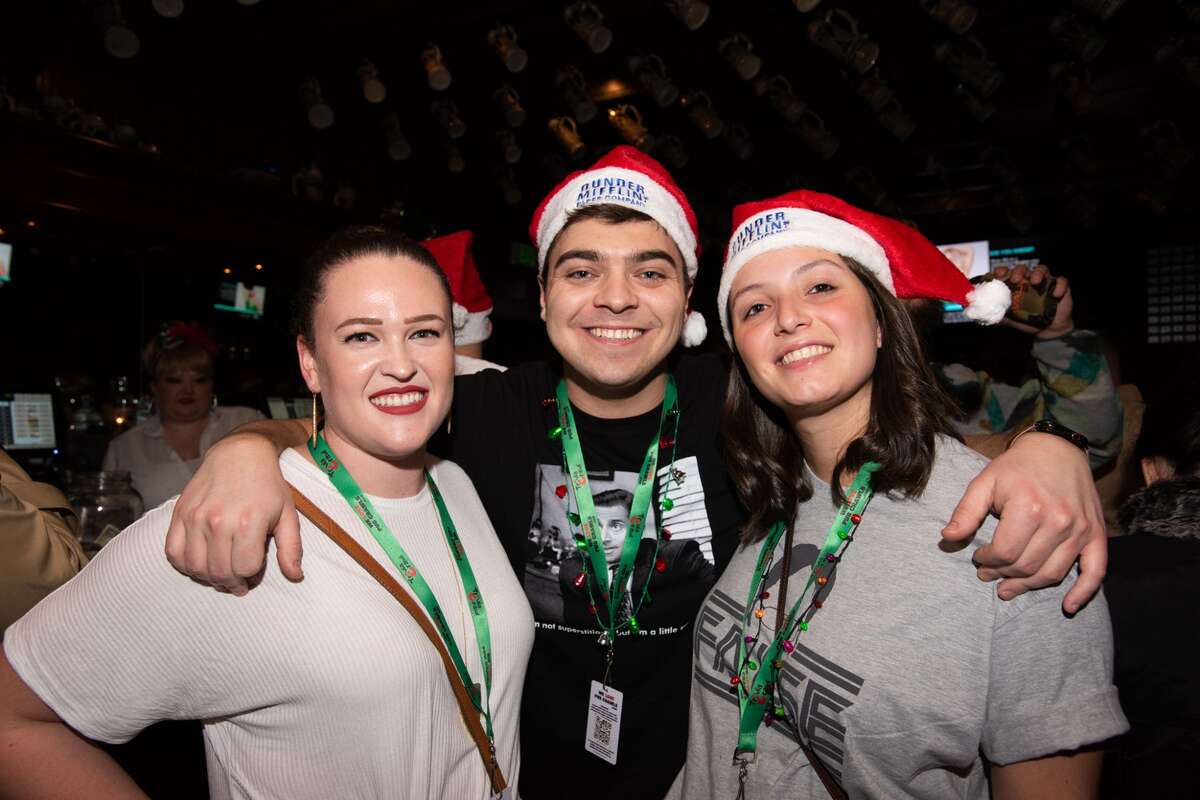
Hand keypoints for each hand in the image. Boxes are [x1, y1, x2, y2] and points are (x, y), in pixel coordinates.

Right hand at [164, 432, 302, 594]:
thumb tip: (295, 576)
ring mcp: (195, 517)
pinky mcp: (180, 513)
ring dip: (208, 578)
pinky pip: (173, 552)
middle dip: (231, 583)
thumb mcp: (288, 514)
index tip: (254, 574)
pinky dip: (184, 565)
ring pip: (195, 567)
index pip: (244, 569)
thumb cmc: (267, 485)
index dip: (251, 576)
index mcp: (248, 522)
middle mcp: (218, 521)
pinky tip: (199, 563)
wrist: (240, 453)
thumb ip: (291, 548)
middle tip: (238, 582)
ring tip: (220, 573)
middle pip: (219, 572)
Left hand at [941, 432, 1105, 613]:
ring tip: (1009, 588)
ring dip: (1028, 586)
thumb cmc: (1017, 467)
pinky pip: (1095, 571)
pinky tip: (1068, 607)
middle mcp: (1058, 521)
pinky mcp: (1096, 534)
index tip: (979, 557)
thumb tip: (947, 538)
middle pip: (1026, 566)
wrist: (1058, 449)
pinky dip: (1083, 593)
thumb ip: (966, 512)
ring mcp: (1080, 530)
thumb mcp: (985, 482)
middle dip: (1002, 575)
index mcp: (1029, 507)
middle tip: (988, 574)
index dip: (986, 561)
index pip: (1004, 553)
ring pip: (1052, 574)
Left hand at [991, 264, 1073, 338]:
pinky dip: (1059, 285)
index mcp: (1015, 285)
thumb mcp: (1009, 319)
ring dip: (1037, 273)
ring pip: (1042, 269)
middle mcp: (1029, 281)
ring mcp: (1045, 282)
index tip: (997, 275)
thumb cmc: (1027, 321)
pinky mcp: (1060, 287)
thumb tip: (982, 314)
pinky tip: (1055, 294)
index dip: (1001, 271)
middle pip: (1023, 268)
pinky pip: (1061, 281)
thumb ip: (997, 315)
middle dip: (1018, 271)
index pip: (1007, 272)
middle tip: (1015, 279)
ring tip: (1034, 282)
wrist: (1048, 331)